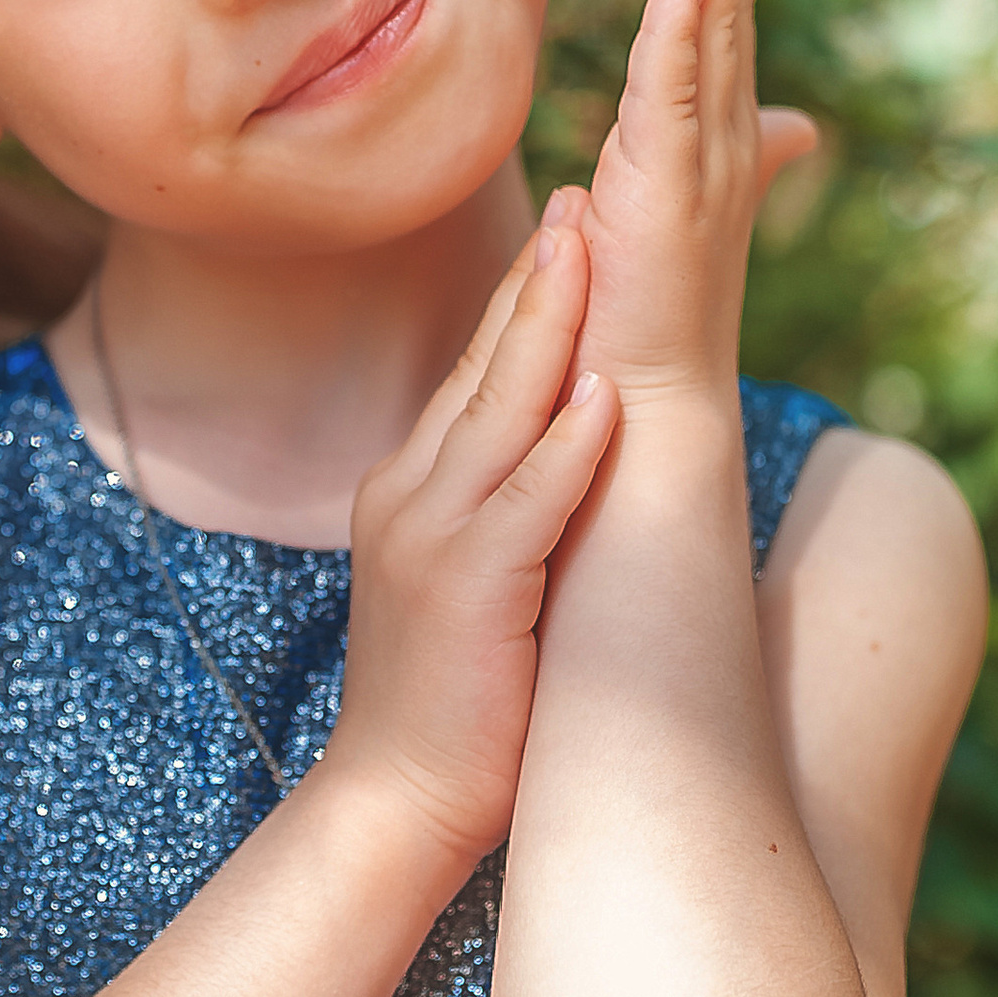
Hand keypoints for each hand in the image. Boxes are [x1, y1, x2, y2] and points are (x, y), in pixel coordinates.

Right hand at [323, 212, 616, 872]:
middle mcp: (411, 494)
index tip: (575, 217)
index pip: (479, 370)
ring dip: (548, 324)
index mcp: (414, 487)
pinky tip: (602, 394)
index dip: (527, 292)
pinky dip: (564, 448)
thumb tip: (573, 456)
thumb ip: (513, 509)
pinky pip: (522, 504)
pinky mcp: (465, 591)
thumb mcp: (483, 579)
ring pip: (498, 411)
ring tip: (593, 245)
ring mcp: (430, 537)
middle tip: (588, 191)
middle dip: (540, 275)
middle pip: (485, 364)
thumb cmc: (459, 704)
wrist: (394, 805)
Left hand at [573, 0, 819, 409]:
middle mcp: (714, 121)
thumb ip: (731, 155)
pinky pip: (673, 96)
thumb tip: (794, 130)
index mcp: (702, 113)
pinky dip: (683, 34)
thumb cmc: (643, 313)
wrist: (641, 407)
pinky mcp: (666, 192)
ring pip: (712, 14)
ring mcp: (698, 152)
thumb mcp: (679, 205)